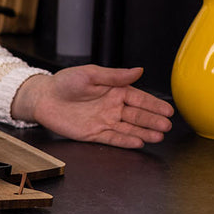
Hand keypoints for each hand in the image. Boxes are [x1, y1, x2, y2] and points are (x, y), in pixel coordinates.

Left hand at [10, 65, 173, 148]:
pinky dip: (125, 141)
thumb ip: (115, 76)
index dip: (154, 104)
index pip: (139, 98)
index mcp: (115, 91)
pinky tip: (139, 142)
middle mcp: (112, 107)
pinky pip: (112, 138)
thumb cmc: (65, 82)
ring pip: (128, 128)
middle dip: (153, 120)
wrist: (44, 98)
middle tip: (168, 126)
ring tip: (159, 136)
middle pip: (137, 115)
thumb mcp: (91, 74)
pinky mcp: (93, 134)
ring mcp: (104, 121)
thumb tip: (139, 70)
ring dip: (144, 132)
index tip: (168, 110)